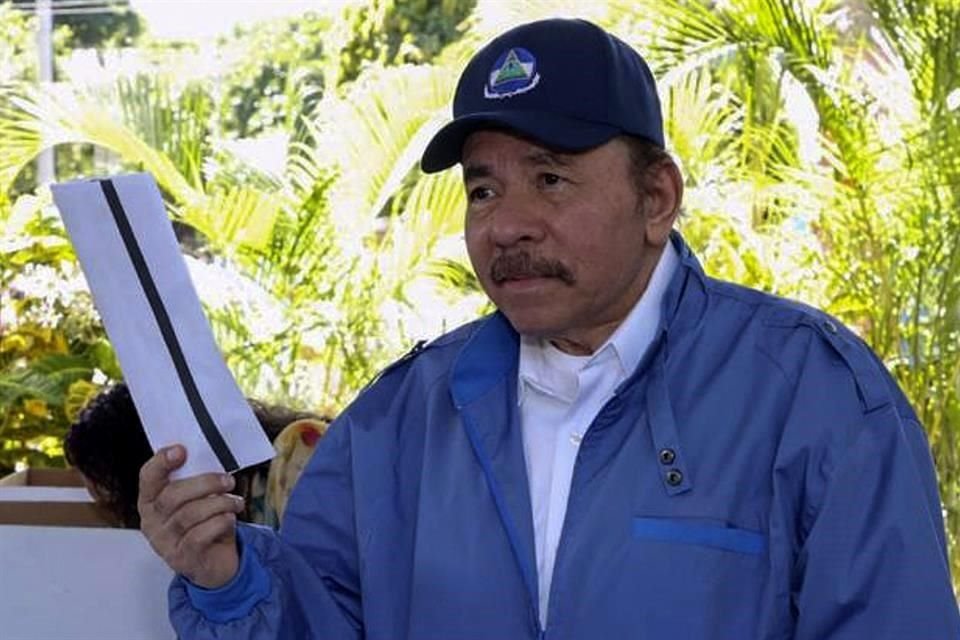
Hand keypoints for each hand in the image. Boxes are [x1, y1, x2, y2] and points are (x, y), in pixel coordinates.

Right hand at [138, 445, 244, 588]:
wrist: (214, 561)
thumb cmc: (204, 522)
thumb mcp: (197, 499)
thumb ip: (195, 479)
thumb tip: (208, 454)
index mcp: (151, 501)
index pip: (148, 477)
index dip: (161, 462)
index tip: (181, 449)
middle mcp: (152, 522)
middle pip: (172, 496)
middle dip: (205, 483)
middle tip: (228, 481)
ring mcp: (164, 542)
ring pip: (189, 515)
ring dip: (219, 504)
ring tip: (235, 502)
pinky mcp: (182, 558)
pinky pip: (200, 535)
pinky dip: (219, 523)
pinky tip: (230, 518)